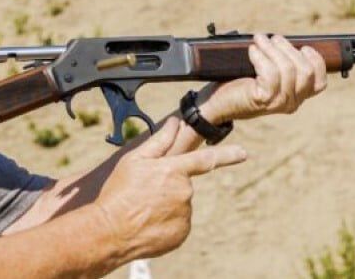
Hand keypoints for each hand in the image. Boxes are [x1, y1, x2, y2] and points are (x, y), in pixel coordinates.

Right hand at [93, 118, 246, 260]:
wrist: (111, 231)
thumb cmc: (119, 193)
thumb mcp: (134, 161)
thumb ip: (159, 141)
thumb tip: (175, 122)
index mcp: (173, 170)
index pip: (205, 159)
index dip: (227, 155)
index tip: (243, 153)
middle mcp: (184, 191)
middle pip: (183, 184)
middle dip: (168, 185)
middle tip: (144, 193)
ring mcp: (185, 214)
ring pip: (180, 204)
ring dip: (166, 204)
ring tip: (143, 209)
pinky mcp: (182, 233)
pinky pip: (178, 223)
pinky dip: (166, 222)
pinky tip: (149, 222)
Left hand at [200, 34, 327, 124]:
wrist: (215, 103)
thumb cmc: (238, 84)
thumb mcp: (264, 73)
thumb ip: (279, 62)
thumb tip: (282, 40)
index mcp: (296, 97)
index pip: (319, 82)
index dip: (316, 61)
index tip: (303, 47)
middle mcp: (291, 103)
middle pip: (305, 71)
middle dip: (289, 49)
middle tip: (272, 38)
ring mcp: (278, 103)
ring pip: (288, 70)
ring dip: (273, 49)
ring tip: (259, 40)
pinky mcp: (263, 99)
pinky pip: (271, 73)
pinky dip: (261, 57)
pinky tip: (252, 50)